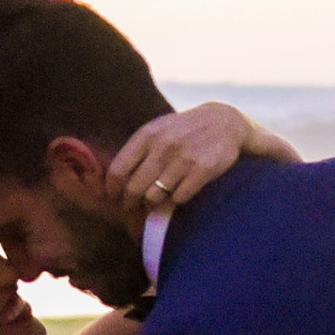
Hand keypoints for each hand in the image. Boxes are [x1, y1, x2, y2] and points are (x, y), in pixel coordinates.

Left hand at [108, 104, 294, 218]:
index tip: (113, 200)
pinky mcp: (203, 169)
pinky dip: (176, 201)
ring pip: (155, 197)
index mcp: (147, 135)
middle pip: (134, 188)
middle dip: (130, 205)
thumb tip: (110, 183)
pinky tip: (179, 194)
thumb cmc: (184, 131)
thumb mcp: (158, 131)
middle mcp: (163, 145)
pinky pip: (179, 198)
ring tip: (157, 203)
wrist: (224, 122)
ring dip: (154, 204)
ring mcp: (184, 158)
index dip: (112, 191)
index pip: (118, 170)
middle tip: (132, 212)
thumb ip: (137, 152)